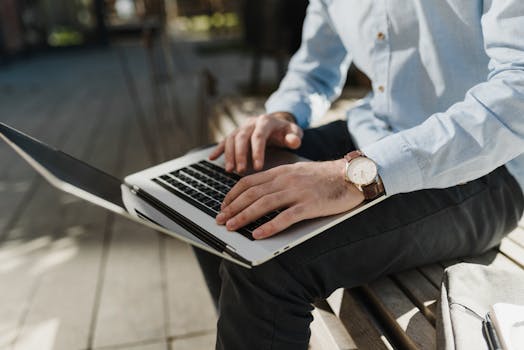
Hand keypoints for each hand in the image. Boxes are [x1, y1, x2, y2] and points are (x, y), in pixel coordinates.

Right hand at [209, 112, 302, 173]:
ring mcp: (241, 127)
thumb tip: (293, 141)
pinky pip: (224, 140)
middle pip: (241, 137)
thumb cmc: (286, 131)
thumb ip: (295, 137)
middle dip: (240, 155)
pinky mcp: (236, 133)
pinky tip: (211, 158)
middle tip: (241, 171)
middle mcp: (251, 123)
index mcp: (265, 121)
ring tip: (230, 170)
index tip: (258, 167)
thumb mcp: (294, 132)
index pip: (258, 136)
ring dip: (229, 154)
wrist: (277, 123)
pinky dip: (218, 149)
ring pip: (231, 139)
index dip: (257, 152)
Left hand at [215, 159, 364, 238]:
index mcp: (281, 172)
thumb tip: (259, 193)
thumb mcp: (297, 173)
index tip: (223, 205)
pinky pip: (286, 217)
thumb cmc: (325, 177)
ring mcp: (298, 192)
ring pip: (264, 204)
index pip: (249, 181)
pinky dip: (270, 227)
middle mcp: (286, 180)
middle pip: (252, 194)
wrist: (351, 175)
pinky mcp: (310, 205)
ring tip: (231, 227)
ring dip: (244, 217)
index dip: (232, 194)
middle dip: (232, 208)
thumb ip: (279, 181)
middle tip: (220, 220)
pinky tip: (258, 234)